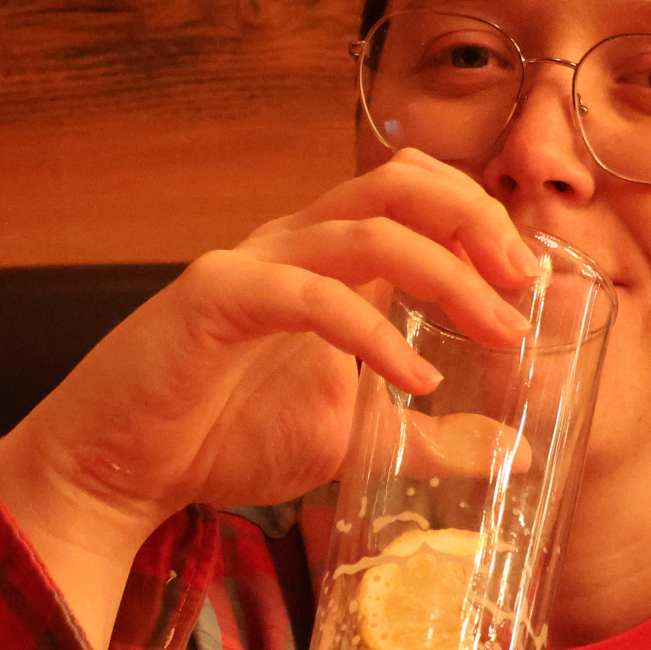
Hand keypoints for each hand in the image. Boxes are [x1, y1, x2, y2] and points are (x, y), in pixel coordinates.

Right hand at [0, 151, 539, 646]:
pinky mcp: (215, 301)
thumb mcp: (350, 439)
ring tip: (495, 329)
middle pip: (400, 180)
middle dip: (477, 218)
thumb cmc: (224, 437)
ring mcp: (252, 263)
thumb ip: (427, 438)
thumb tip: (516, 453)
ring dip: (447, 275)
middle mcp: (292, 243)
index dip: (483, 218)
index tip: (532, 281)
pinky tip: (412, 383)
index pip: (416, 193)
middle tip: (522, 280)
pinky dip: (373, 335)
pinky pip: (310, 296)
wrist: (118, 468)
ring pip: (368, 228)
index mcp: (325, 258)